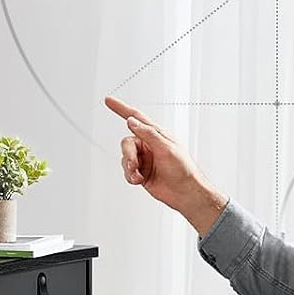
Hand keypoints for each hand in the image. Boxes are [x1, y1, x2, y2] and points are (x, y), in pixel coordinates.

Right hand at [104, 95, 227, 236]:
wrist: (185, 193)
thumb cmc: (183, 169)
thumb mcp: (166, 148)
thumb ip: (148, 134)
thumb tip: (132, 121)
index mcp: (156, 135)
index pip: (136, 118)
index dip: (121, 108)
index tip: (108, 101)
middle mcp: (148, 145)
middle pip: (127, 143)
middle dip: (128, 155)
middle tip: (133, 165)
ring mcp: (144, 159)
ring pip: (125, 158)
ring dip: (129, 168)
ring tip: (138, 176)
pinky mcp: (140, 172)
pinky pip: (127, 171)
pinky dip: (130, 176)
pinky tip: (139, 180)